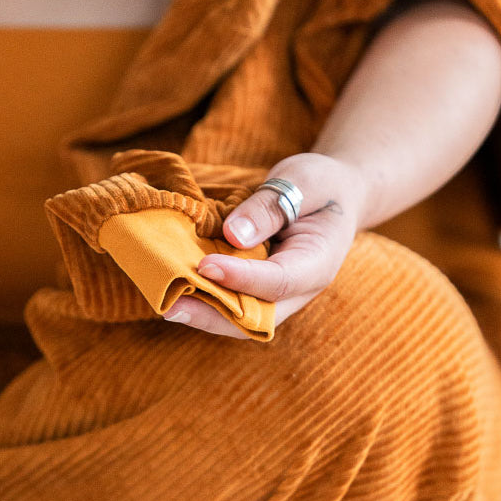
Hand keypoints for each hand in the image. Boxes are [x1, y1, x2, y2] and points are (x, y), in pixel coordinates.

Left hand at [163, 153, 365, 336]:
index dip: (242, 278)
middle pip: (257, 318)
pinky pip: (233, 305)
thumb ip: (270, 207)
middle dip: (214, 317)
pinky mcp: (260, 291)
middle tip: (171, 306)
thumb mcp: (302, 181)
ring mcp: (279, 296)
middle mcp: (299, 290)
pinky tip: (175, 290)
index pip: (279, 281)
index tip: (205, 266)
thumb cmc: (321, 184)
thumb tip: (233, 235)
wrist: (335, 194)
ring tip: (165, 303)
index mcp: (318, 263)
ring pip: (241, 320)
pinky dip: (206, 301)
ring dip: (204, 314)